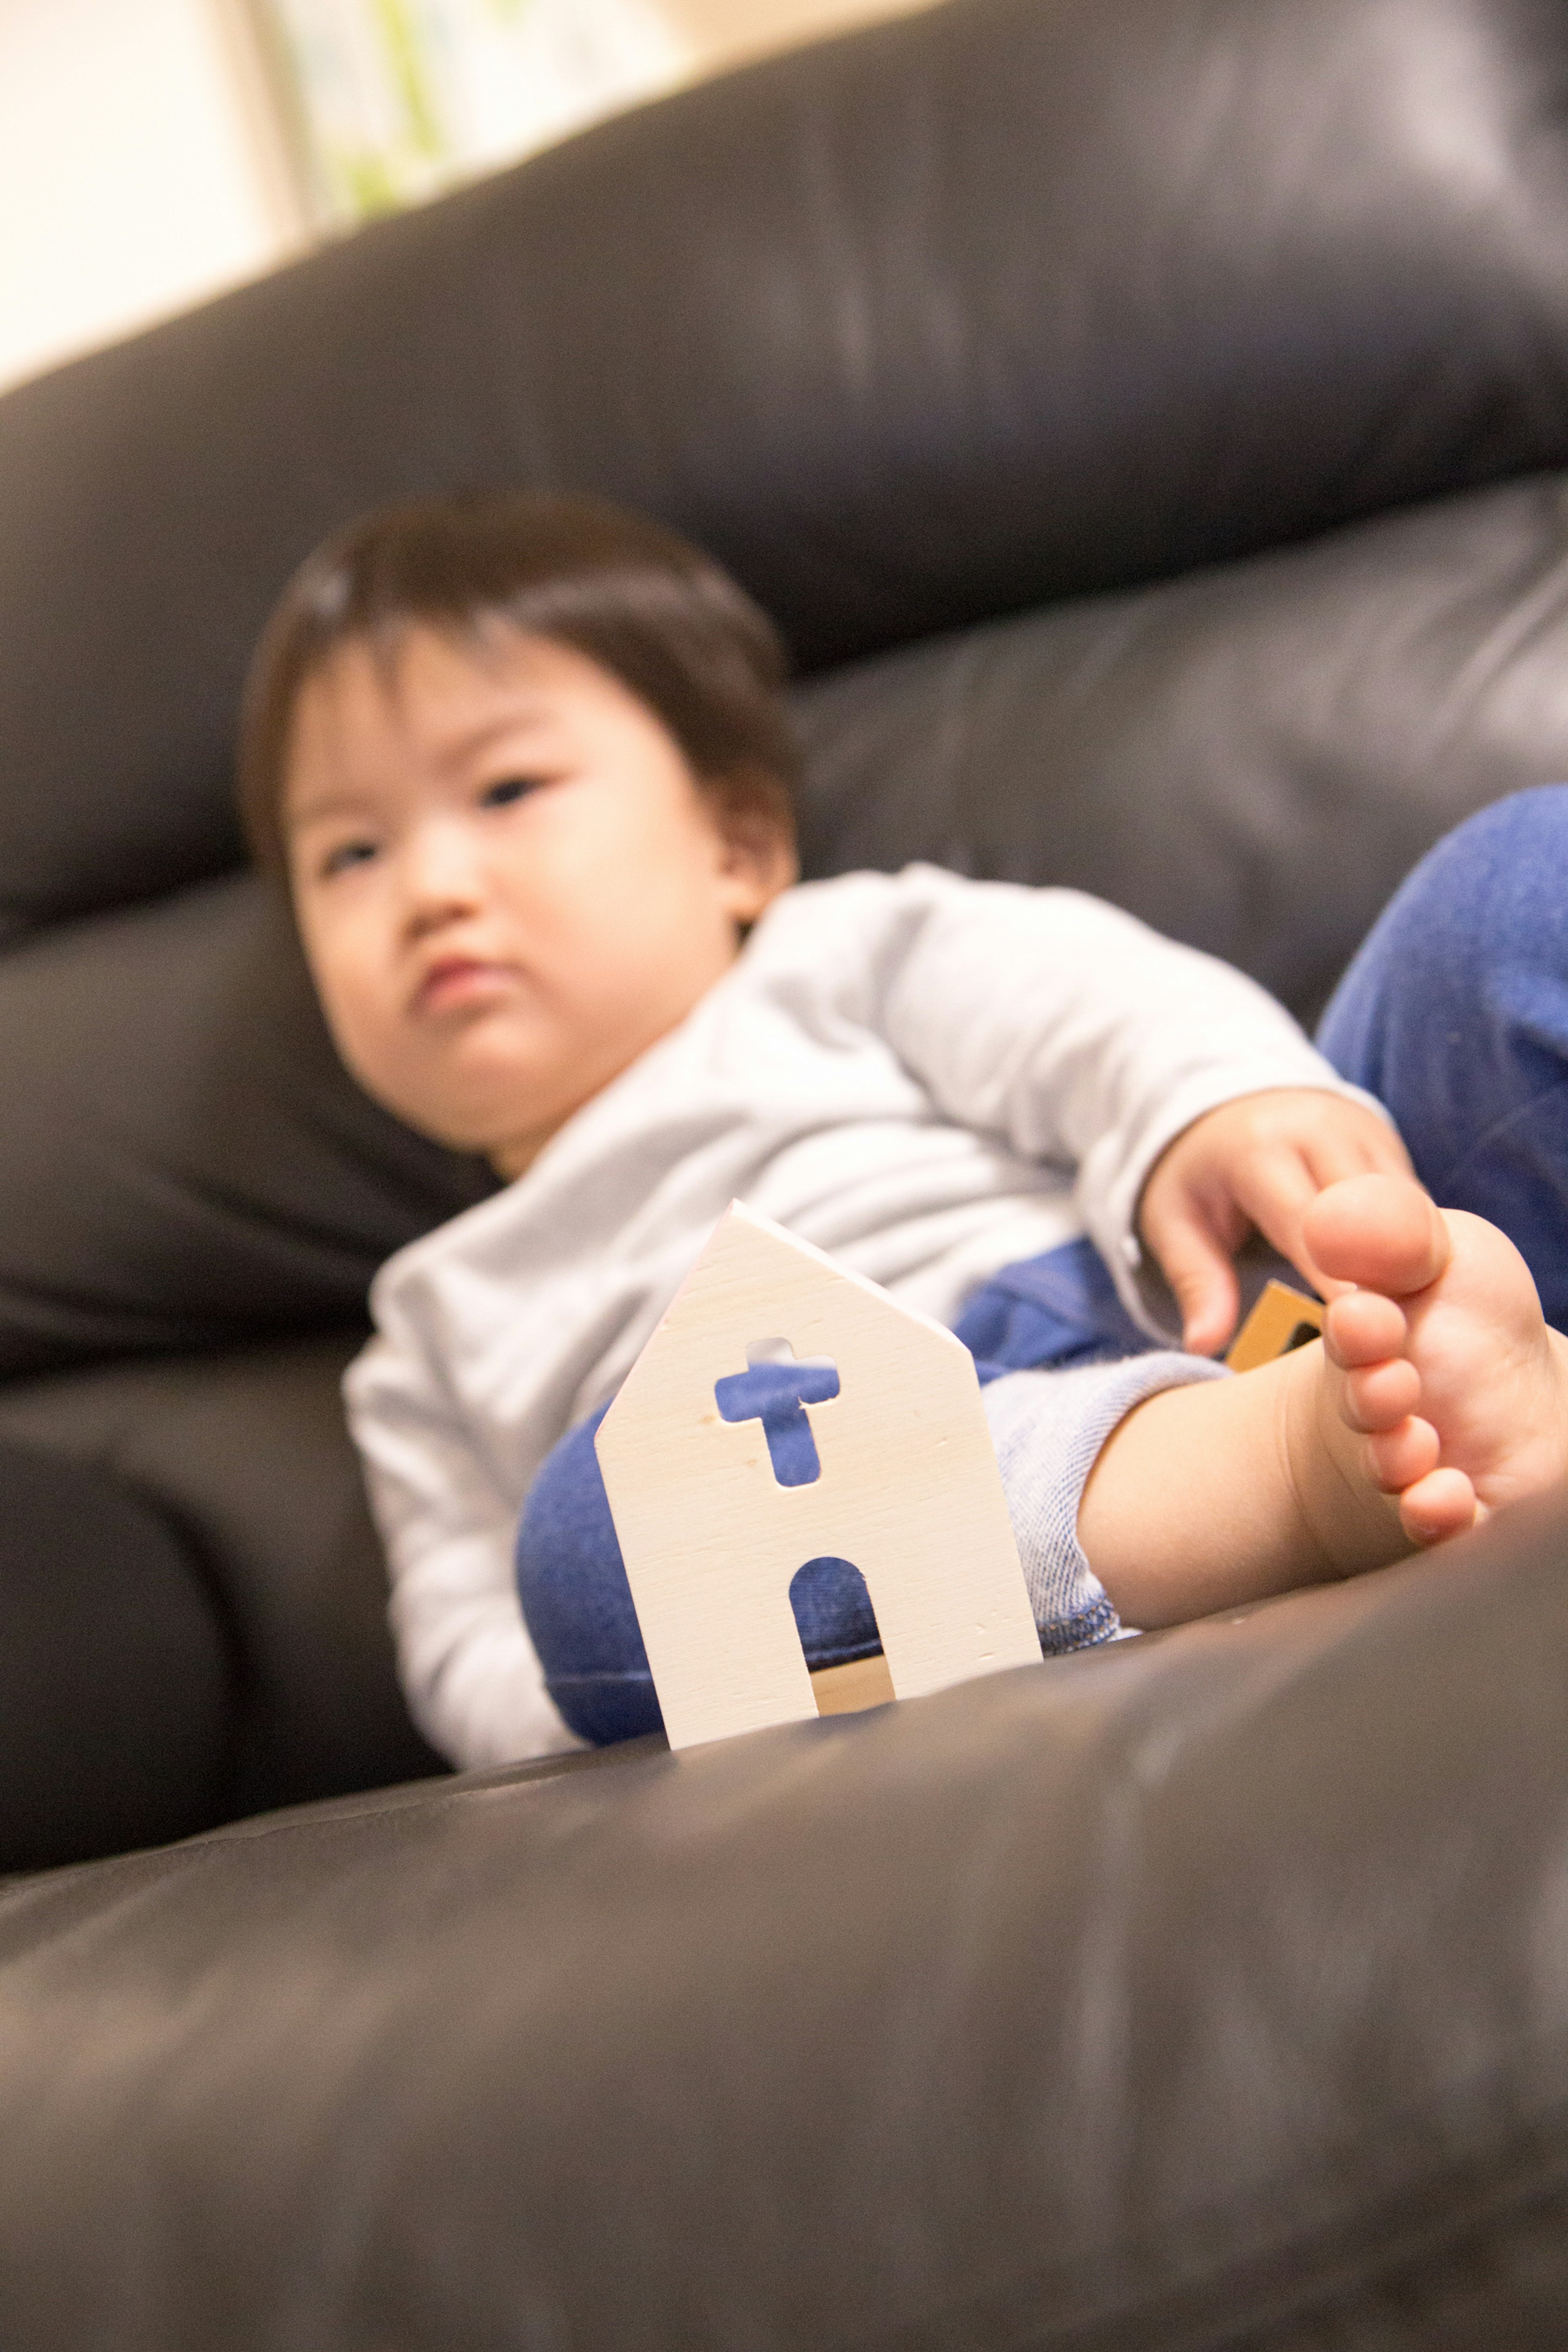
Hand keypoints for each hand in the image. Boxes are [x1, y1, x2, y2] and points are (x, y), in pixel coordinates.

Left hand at [1137, 1088, 1413, 1355]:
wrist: (1228, 1098)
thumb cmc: (1198, 1171)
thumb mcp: (1174, 1219)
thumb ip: (1195, 1281)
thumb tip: (1202, 1345)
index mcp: (1260, 1151)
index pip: (1308, 1224)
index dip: (1335, 1280)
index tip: (1356, 1333)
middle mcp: (1320, 1132)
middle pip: (1370, 1211)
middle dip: (1386, 1273)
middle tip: (1396, 1338)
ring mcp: (1363, 1133)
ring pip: (1406, 1204)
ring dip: (1412, 1261)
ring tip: (1421, 1324)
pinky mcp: (1390, 1144)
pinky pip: (1415, 1199)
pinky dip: (1419, 1243)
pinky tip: (1422, 1292)